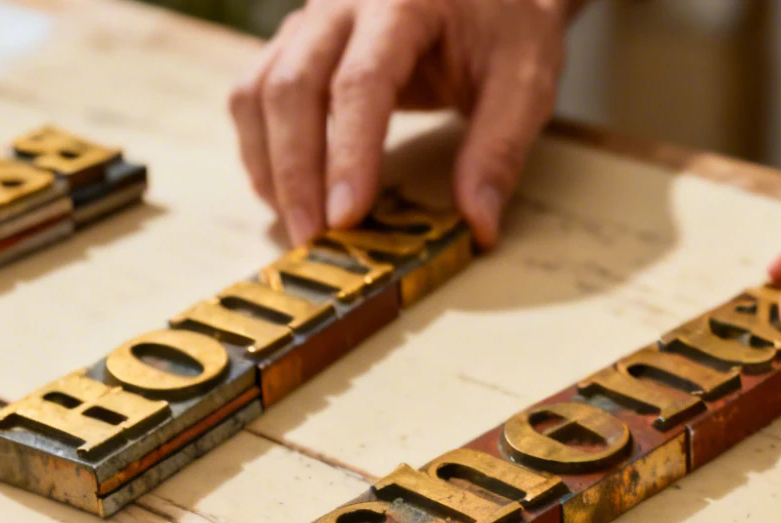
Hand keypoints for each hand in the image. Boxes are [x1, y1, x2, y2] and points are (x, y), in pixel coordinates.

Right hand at [230, 0, 577, 247]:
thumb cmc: (506, 26)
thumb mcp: (526, 80)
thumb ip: (500, 149)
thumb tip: (478, 227)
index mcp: (402, 2)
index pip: (361, 82)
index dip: (349, 154)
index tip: (347, 217)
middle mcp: (342, 2)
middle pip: (292, 86)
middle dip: (296, 172)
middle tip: (314, 240)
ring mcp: (311, 20)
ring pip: (259, 91)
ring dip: (269, 164)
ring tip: (299, 224)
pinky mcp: (297, 43)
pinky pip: (255, 93)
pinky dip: (261, 148)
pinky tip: (287, 193)